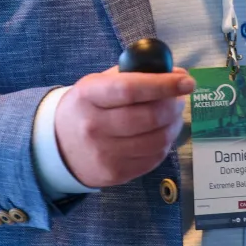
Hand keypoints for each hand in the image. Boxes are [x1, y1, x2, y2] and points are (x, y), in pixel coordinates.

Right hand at [54, 65, 194, 187]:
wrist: (59, 145)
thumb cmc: (86, 107)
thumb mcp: (98, 83)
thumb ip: (133, 74)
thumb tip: (175, 73)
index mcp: (89, 95)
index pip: (131, 89)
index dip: (164, 84)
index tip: (186, 80)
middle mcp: (94, 126)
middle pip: (149, 117)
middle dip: (174, 105)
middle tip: (179, 98)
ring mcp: (104, 153)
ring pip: (157, 140)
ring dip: (174, 125)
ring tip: (173, 115)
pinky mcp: (115, 173)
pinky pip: (154, 158)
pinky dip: (165, 143)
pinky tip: (161, 133)